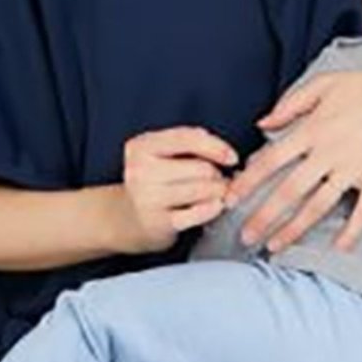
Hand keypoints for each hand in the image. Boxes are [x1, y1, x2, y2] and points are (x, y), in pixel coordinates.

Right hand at [120, 126, 238, 253]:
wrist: (128, 219)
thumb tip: (220, 149)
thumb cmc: (154, 181)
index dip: (216, 146)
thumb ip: (187, 141)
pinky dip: (212, 208)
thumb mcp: (160, 153)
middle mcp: (140, 171)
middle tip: (216, 180)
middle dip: (216, 174)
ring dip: (217, 191)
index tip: (232, 157)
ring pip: (202, 190)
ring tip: (216, 193)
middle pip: (200, 168)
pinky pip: (197, 213)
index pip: (187, 138)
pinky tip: (214, 206)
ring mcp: (147, 198)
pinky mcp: (157, 223)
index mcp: (141, 146)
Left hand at [226, 62, 361, 252]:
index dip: (248, 182)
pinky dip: (351, 232)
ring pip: (318, 206)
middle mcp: (329, 152)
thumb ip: (290, 103)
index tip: (229, 199)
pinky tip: (338, 249)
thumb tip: (261, 122)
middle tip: (245, 237)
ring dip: (294, 230)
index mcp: (312, 129)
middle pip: (289, 191)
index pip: (271, 160)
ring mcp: (355, 168)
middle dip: (263, 217)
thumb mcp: (325, 84)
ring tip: (275, 246)